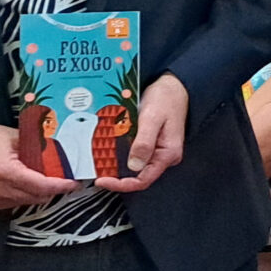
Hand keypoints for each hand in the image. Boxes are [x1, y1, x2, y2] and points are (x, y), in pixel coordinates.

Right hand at [0, 124, 81, 211]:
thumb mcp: (16, 137)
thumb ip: (39, 146)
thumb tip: (63, 151)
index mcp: (4, 171)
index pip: (41, 185)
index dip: (60, 186)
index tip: (73, 183)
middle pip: (36, 196)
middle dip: (52, 189)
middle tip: (62, 178)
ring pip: (26, 202)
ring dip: (38, 193)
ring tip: (43, 179)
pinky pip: (13, 204)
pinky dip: (23, 196)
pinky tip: (24, 183)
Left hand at [97, 72, 185, 191]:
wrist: (173, 86)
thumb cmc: (166, 98)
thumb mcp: (152, 118)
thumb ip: (144, 142)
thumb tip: (134, 165)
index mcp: (167, 153)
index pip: (143, 180)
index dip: (121, 184)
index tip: (102, 180)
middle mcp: (163, 155)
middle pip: (137, 175)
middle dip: (116, 176)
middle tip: (96, 171)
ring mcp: (157, 150)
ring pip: (134, 166)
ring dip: (117, 164)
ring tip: (99, 159)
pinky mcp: (151, 144)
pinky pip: (134, 154)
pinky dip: (120, 154)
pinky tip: (109, 148)